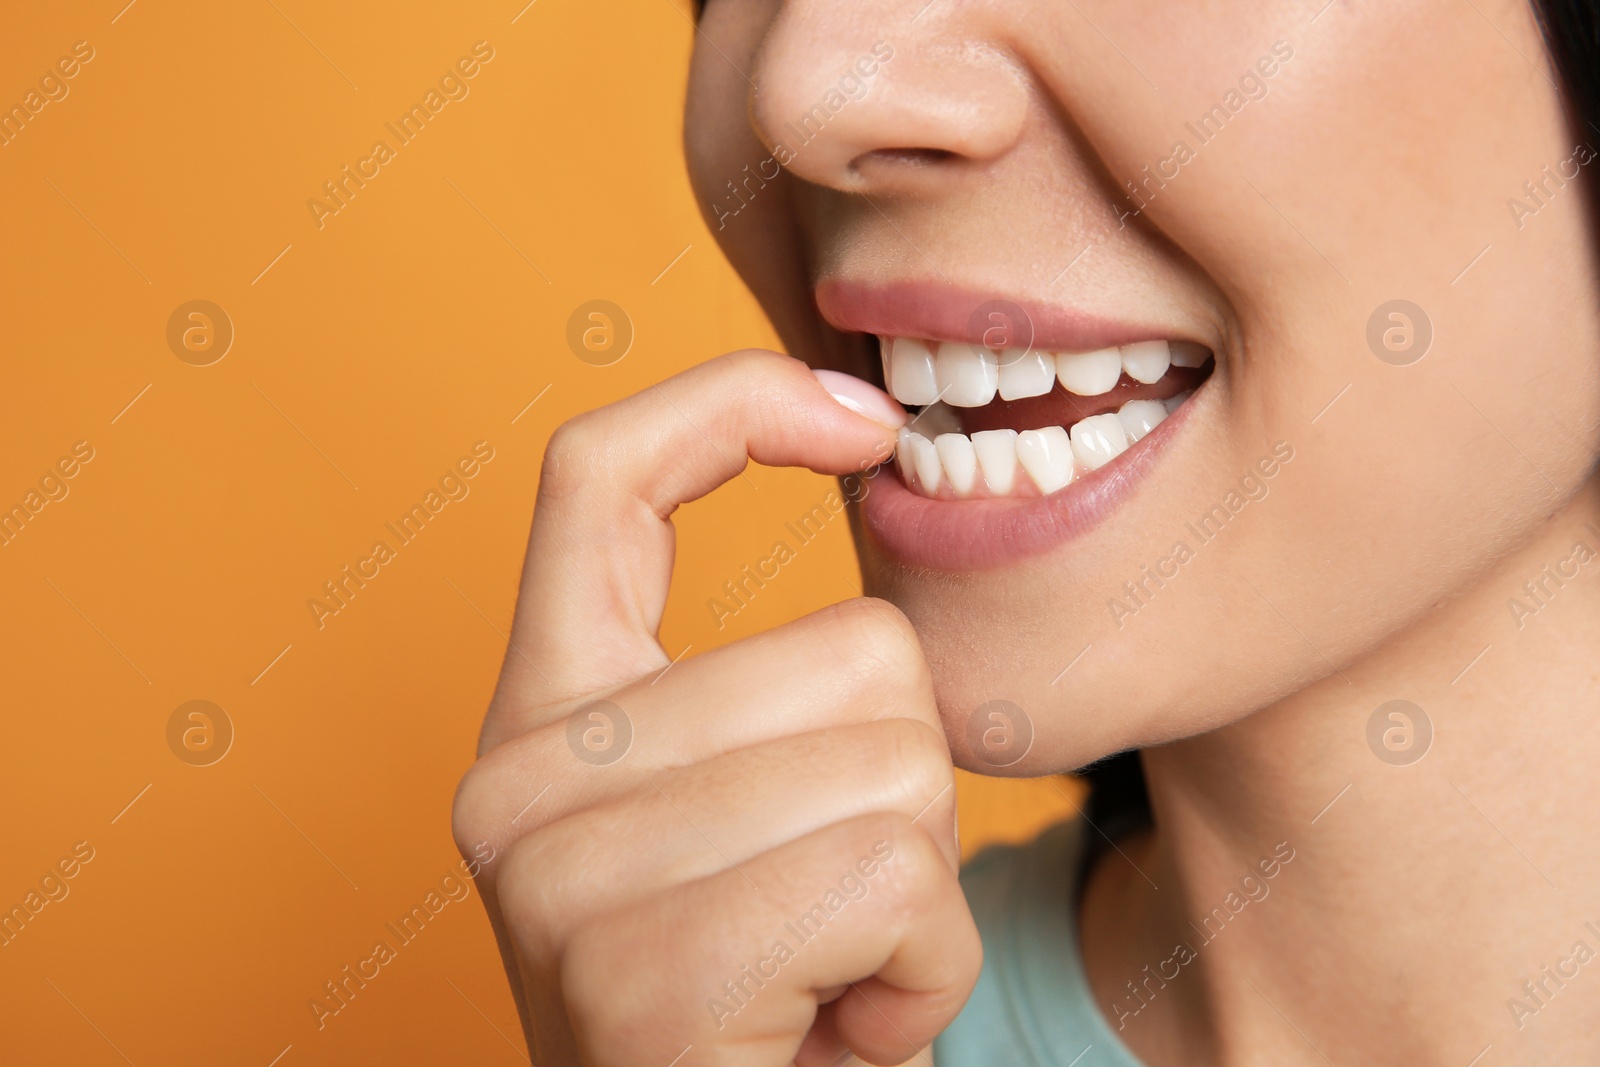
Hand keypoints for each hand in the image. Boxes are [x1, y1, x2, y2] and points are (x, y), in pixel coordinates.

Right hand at [451, 350, 980, 1065]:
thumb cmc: (757, 997)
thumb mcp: (737, 815)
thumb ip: (758, 680)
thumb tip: (876, 454)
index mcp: (540, 715)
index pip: (598, 476)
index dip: (735, 405)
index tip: (866, 420)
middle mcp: (518, 778)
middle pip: (857, 652)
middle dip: (901, 792)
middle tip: (820, 912)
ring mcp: (563, 876)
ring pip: (898, 766)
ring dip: (916, 892)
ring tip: (823, 970)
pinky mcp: (642, 973)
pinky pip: (895, 882)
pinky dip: (921, 970)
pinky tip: (839, 1026)